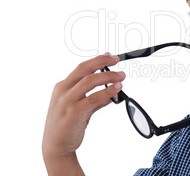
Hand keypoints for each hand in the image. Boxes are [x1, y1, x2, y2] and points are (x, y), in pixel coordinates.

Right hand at [42, 53, 125, 174]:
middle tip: (117, 61)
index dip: (97, 60)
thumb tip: (112, 93)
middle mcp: (63, 91)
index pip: (81, 68)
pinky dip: (107, 92)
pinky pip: (93, 98)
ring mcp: (67, 101)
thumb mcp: (79, 108)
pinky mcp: (74, 113)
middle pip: (84, 70)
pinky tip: (116, 90)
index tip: (110, 56)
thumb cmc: (66, 125)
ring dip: (108, 77)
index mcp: (62, 87)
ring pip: (90, 81)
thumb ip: (95, 100)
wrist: (55, 146)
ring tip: (121, 77)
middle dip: (102, 62)